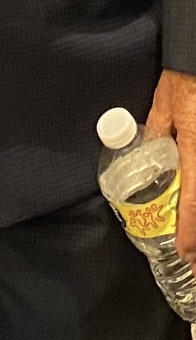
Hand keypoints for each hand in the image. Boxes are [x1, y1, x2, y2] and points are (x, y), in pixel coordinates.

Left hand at [146, 67, 195, 267]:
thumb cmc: (185, 77)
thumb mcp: (164, 102)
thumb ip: (158, 129)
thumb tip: (148, 151)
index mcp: (195, 149)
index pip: (194, 200)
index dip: (190, 231)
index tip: (185, 254)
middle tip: (194, 262)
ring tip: (195, 249)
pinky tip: (195, 212)